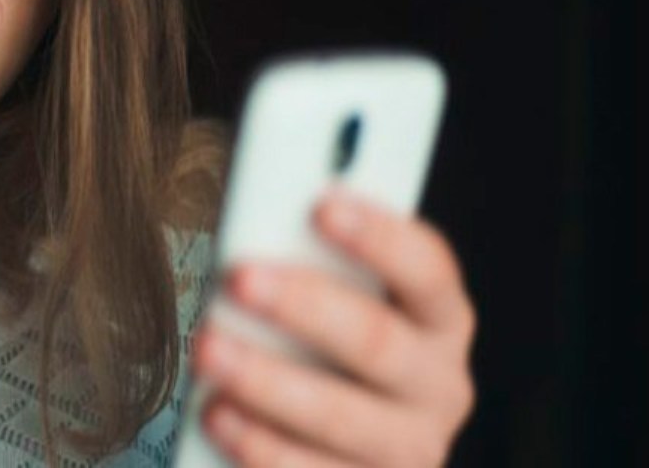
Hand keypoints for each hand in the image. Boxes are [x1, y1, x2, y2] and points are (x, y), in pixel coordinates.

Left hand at [191, 184, 476, 466]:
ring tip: (208, 348)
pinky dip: (259, 444)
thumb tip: (259, 223)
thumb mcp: (340, 298)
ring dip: (266, 380)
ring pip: (340, 416)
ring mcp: (407, 449)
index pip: (427, 269)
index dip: (379, 236)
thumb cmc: (329, 346)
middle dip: (304, 306)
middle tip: (240, 277)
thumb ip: (314, 261)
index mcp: (440, 319)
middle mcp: (439, 385)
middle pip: (377, 341)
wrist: (346, 445)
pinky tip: (215, 414)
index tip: (322, 205)